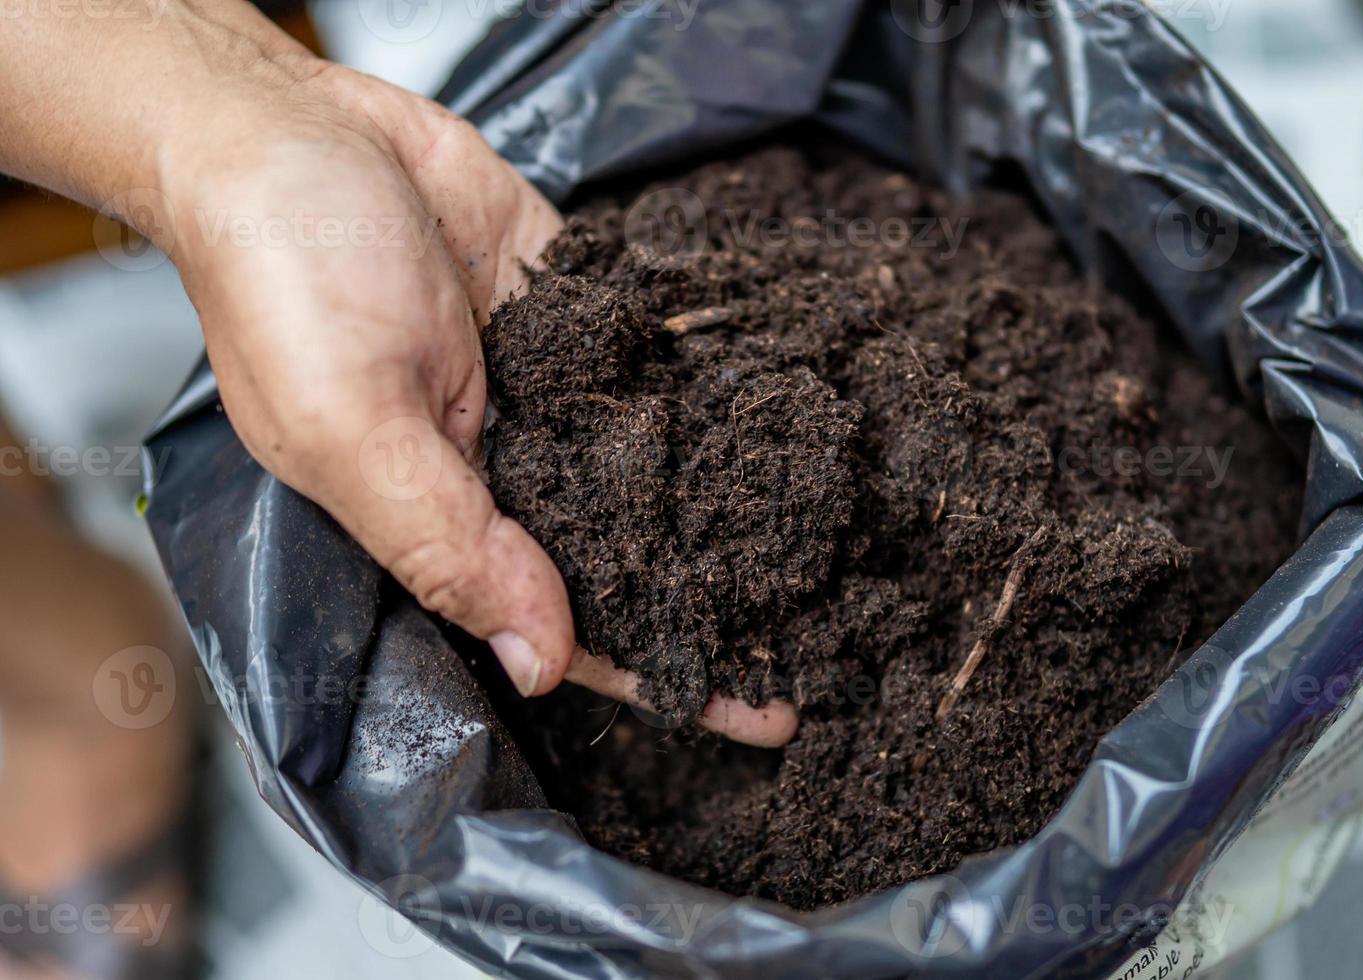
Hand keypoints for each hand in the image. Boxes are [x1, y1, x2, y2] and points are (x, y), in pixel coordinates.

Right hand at [160, 59, 796, 746]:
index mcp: (446, 519)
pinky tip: (798, 411)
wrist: (292, 133)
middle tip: (837, 628)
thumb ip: (449, 543)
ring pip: (661, 461)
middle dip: (725, 593)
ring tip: (844, 535)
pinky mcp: (581, 309)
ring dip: (742, 493)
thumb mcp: (352, 427)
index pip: (571, 624)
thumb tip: (541, 659)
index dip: (665, 672)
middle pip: (634, 552)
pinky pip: (662, 357)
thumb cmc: (284, 279)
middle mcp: (511, 466)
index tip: (765, 712)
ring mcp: (554, 388)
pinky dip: (722, 381)